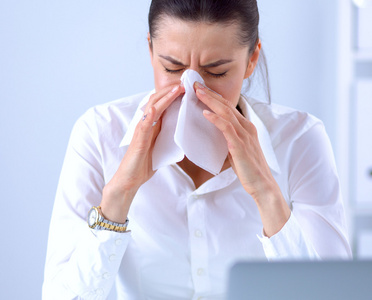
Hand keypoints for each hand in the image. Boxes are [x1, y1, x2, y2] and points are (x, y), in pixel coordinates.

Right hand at [100, 84, 184, 222]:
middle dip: (171, 91)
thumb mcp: (161, 147)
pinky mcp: (138, 140)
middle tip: (185, 82)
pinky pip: (143, 125)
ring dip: (164, 97)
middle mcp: (146, 124)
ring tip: (177, 89)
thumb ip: (168, 137)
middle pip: (157, 101)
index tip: (187, 87)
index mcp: (153, 125)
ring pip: (152, 109)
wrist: (130, 179)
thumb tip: (182, 132)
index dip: (173, 94)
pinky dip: (149, 115)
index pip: (163, 104)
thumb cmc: (144, 164)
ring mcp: (141, 131)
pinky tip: (155, 108)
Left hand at [194, 82, 289, 235]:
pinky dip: (215, 119)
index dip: (214, 97)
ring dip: (210, 101)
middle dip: (210, 94)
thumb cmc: (248, 169)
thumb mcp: (237, 150)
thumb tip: (213, 136)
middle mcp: (246, 127)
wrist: (262, 185)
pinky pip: (227, 129)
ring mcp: (244, 135)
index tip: (200, 89)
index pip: (228, 107)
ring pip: (226, 113)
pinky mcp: (240, 145)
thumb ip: (228, 140)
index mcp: (246, 127)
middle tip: (195, 84)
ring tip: (197, 92)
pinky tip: (205, 113)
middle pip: (226, 105)